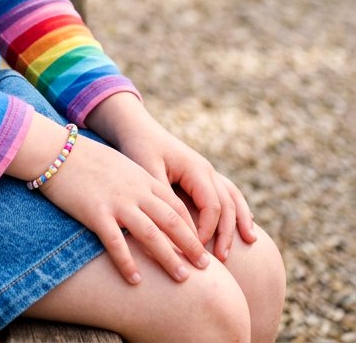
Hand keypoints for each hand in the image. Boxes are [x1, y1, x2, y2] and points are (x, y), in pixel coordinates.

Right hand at [37, 132, 210, 285]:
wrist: (56, 151)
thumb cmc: (87, 159)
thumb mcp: (121, 166)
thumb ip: (138, 184)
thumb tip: (152, 205)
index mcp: (142, 178)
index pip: (177, 206)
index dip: (193, 228)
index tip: (202, 246)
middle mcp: (135, 191)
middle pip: (171, 221)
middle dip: (191, 245)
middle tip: (205, 267)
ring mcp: (116, 202)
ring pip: (151, 234)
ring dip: (168, 257)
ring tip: (182, 277)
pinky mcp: (95, 212)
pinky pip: (116, 242)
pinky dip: (127, 262)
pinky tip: (135, 279)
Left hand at [110, 115, 257, 262]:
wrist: (137, 128)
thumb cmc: (140, 148)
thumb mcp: (148, 171)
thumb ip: (165, 199)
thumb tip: (180, 232)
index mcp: (195, 169)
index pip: (211, 205)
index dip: (206, 230)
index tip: (194, 248)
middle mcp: (207, 170)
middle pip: (227, 204)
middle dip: (226, 232)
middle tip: (222, 259)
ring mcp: (208, 171)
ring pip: (233, 197)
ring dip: (240, 220)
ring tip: (250, 242)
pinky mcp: (203, 175)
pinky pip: (228, 192)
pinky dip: (239, 208)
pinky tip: (245, 222)